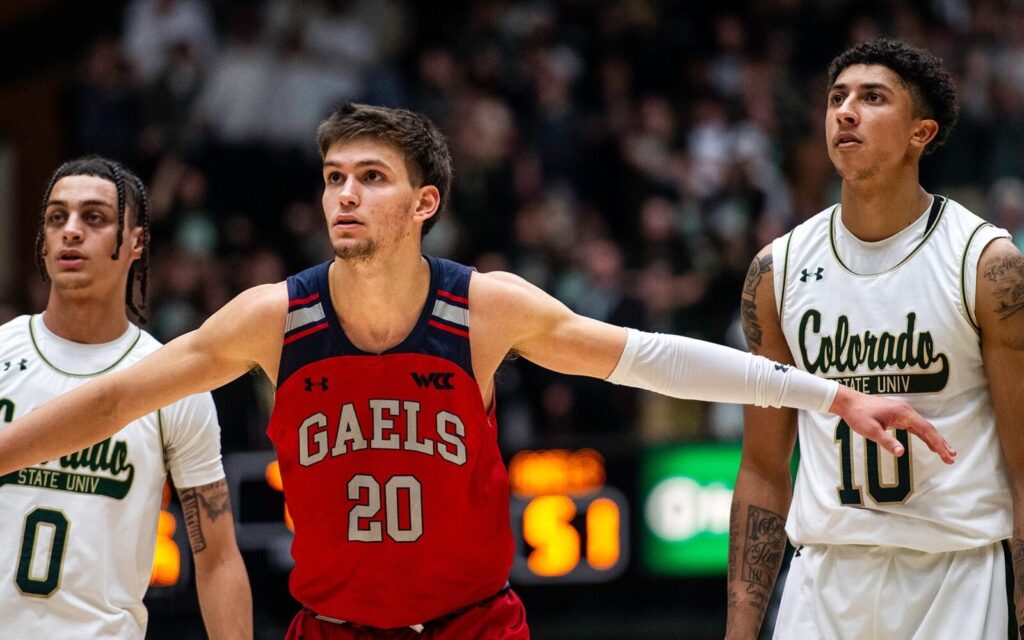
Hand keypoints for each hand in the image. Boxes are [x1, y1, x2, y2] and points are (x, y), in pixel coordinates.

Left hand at [829, 385, 955, 463]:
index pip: (925, 430)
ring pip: (923, 428)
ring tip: (946, 453)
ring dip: (934, 440)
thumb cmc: (858, 415)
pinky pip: (915, 427)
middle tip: (952, 458)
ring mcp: (903, 413)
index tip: (946, 455)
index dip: (937, 443)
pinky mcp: (898, 416)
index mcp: (903, 413)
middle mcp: (906, 411)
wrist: (849, 402)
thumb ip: (886, 441)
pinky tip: (930, 444)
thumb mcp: (870, 430)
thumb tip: (901, 453)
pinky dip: (925, 436)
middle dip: (941, 443)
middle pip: (928, 429)